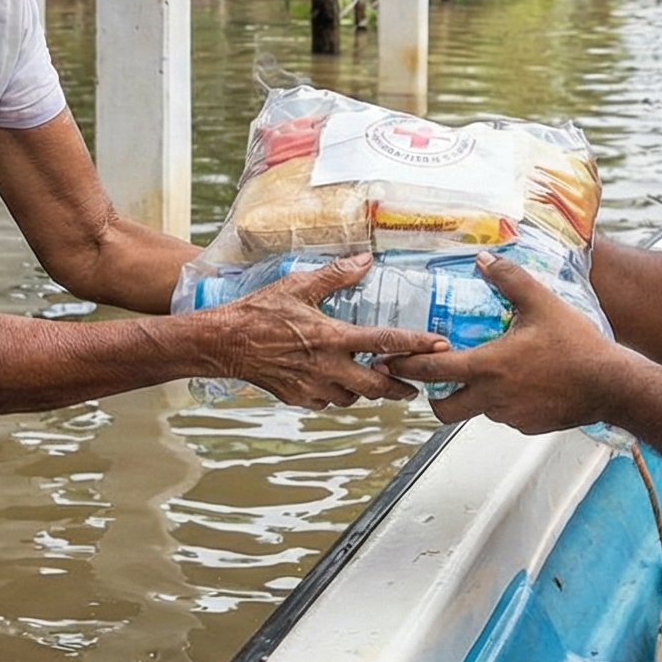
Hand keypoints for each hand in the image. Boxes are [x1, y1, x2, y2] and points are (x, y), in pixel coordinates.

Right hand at [201, 255, 447, 407]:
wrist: (221, 343)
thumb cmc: (256, 312)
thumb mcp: (297, 285)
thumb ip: (335, 275)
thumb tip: (364, 260)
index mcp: (332, 337)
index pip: (385, 342)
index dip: (416, 345)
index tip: (439, 346)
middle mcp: (327, 366)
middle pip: (376, 386)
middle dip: (399, 387)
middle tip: (412, 385)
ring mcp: (312, 386)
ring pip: (352, 398)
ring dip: (365, 391)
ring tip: (371, 380)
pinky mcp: (297, 397)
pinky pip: (327, 401)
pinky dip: (335, 394)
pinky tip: (333, 382)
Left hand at [386, 254, 626, 434]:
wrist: (612, 386)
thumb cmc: (577, 346)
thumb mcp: (542, 303)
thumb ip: (510, 279)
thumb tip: (484, 260)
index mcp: (488, 367)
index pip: (432, 371)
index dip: (405, 366)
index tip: (387, 362)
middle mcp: (492, 397)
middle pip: (444, 409)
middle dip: (432, 396)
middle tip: (432, 379)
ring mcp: (510, 416)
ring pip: (477, 410)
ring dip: (473, 396)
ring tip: (487, 373)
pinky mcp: (528, 426)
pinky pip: (505, 415)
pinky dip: (503, 402)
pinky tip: (521, 383)